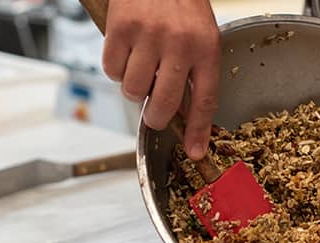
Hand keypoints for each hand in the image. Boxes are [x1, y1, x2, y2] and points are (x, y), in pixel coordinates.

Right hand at [103, 0, 219, 159]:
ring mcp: (149, 36)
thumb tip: (186, 114)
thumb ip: (196, 72)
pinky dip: (116, 68)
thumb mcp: (202, 35)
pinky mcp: (121, 28)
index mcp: (206, 48)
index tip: (195, 151)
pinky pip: (112, 70)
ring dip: (135, 88)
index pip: (205, 100)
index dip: (198, 130)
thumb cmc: (181, 2)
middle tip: (154, 112)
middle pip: (165, 104)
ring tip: (142, 67)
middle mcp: (180, 44)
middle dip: (156, 117)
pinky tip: (127, 51)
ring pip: (134, 91)